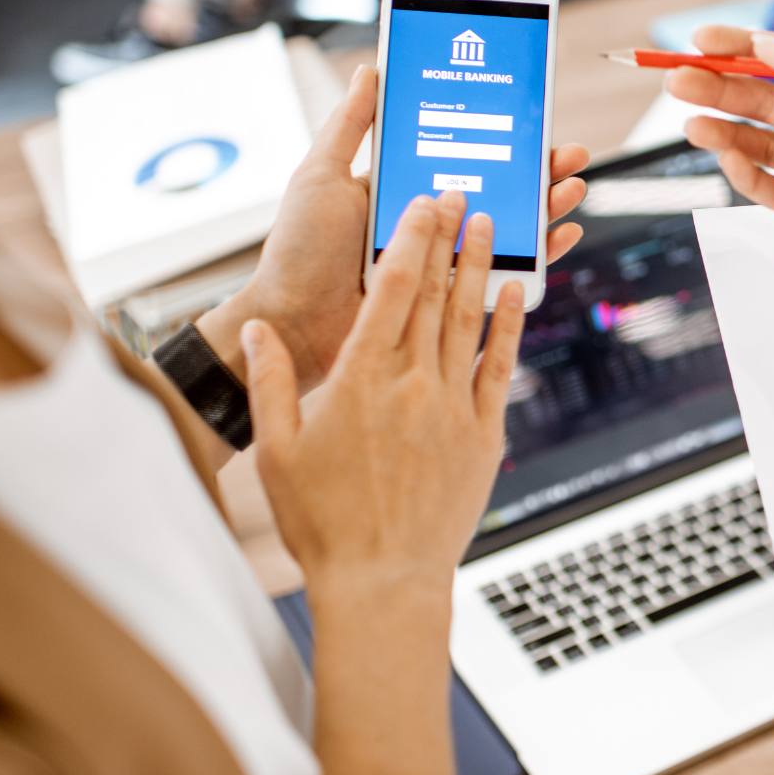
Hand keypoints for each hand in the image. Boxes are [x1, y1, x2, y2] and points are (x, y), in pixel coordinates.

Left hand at [197, 64, 589, 392]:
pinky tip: (561, 237)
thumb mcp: (320, 175)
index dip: (503, 138)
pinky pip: (505, 274)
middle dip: (539, 170)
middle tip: (568, 154)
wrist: (293, 323)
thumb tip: (374, 69)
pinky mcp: (452, 298)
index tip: (532, 119)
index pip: (466, 155)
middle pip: (498, 189)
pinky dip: (541, 256)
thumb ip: (349, 125)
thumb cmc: (299, 251)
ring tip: (572, 188)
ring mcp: (444, 260)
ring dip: (548, 207)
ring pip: (511, 229)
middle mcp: (430, 223)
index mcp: (404, 189)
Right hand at [242, 190, 520, 592]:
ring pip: (469, 320)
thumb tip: (259, 328)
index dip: (409, 237)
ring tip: (489, 225)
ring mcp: (453, 407)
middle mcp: (411, 383)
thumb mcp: (277, 451)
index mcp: (359, 380)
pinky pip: (498, 366)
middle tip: (462, 192)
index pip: (391, 289)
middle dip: (448, 236)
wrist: (382, 582)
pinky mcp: (483, 435)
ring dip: (479, 266)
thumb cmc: (321, 522)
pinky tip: (513, 291)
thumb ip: (271, 382)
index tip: (422, 202)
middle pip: (435, 293)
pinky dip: (507, 324)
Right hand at [672, 27, 773, 286]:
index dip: (738, 50)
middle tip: (676, 80)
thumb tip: (765, 42)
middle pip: (763, 102)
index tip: (700, 42)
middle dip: (717, 88)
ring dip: (723, 131)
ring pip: (761, 146)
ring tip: (691, 122)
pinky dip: (745, 174)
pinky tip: (727, 156)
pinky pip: (772, 189)